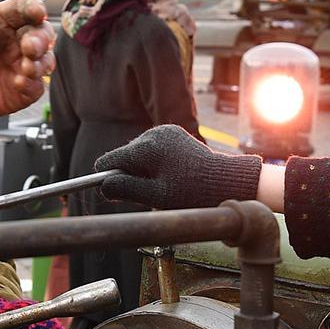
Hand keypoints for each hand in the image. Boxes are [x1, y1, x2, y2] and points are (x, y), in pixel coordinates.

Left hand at [0, 0, 55, 147]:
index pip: (22, 8)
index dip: (33, 8)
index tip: (38, 12)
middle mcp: (14, 41)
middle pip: (41, 31)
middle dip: (42, 37)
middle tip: (31, 47)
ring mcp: (20, 65)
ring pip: (45, 58)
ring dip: (42, 61)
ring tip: (26, 67)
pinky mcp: (22, 90)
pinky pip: (37, 86)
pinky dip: (33, 83)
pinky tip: (19, 83)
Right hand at [95, 125, 261, 209]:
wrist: (228, 182)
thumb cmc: (194, 193)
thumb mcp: (156, 197)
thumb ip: (125, 189)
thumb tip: (101, 185)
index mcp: (145, 147)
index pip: (108, 162)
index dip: (108, 180)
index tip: (119, 197)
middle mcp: (153, 133)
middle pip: (123, 158)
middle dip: (130, 177)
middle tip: (152, 194)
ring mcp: (165, 131)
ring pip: (137, 155)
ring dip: (143, 172)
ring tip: (166, 186)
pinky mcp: (174, 134)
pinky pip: (152, 151)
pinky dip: (155, 165)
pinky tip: (172, 176)